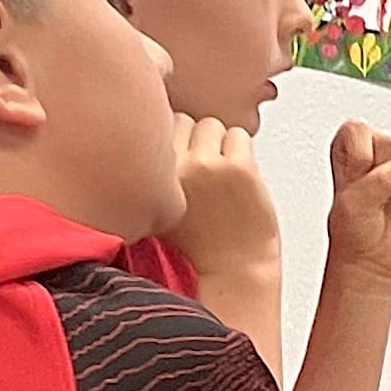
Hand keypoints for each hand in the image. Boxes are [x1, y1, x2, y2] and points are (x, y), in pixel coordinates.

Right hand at [164, 117, 279, 280]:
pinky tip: (240, 178)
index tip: (182, 156)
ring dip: (220, 143)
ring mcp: (207, 165)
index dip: (172, 141)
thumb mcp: (158, 206)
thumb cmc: (199, 243)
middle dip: (195, 140)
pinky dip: (242, 151)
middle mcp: (173, 168)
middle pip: (183, 121)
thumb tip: (161, 129)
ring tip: (223, 174)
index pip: (155, 128)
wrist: (233, 270)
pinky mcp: (239, 168)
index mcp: (148, 178)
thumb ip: (155, 172)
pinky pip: (240, 136)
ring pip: (212, 125)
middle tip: (206, 169)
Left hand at [323, 114, 390, 284]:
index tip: (360, 175)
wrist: (373, 256)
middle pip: (388, 137)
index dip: (359, 152)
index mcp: (350, 149)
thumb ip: (380, 180)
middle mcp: (379, 150)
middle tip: (381, 191)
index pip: (357, 129)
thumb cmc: (354, 229)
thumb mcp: (354, 205)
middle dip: (384, 165)